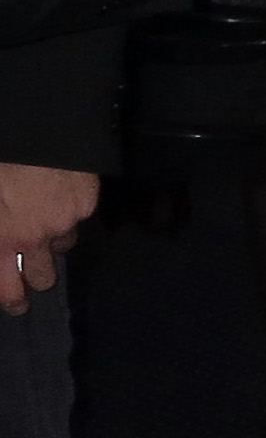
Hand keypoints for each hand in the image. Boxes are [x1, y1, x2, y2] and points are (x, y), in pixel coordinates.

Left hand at [0, 164, 97, 312]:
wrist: (37, 132)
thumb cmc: (2, 167)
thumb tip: (0, 243)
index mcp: (1, 239)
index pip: (6, 287)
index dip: (12, 300)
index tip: (17, 305)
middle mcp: (33, 238)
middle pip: (44, 277)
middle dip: (38, 277)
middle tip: (36, 272)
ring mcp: (64, 222)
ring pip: (64, 246)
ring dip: (54, 240)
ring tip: (46, 221)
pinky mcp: (85, 203)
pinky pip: (79, 216)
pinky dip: (70, 211)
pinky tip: (60, 193)